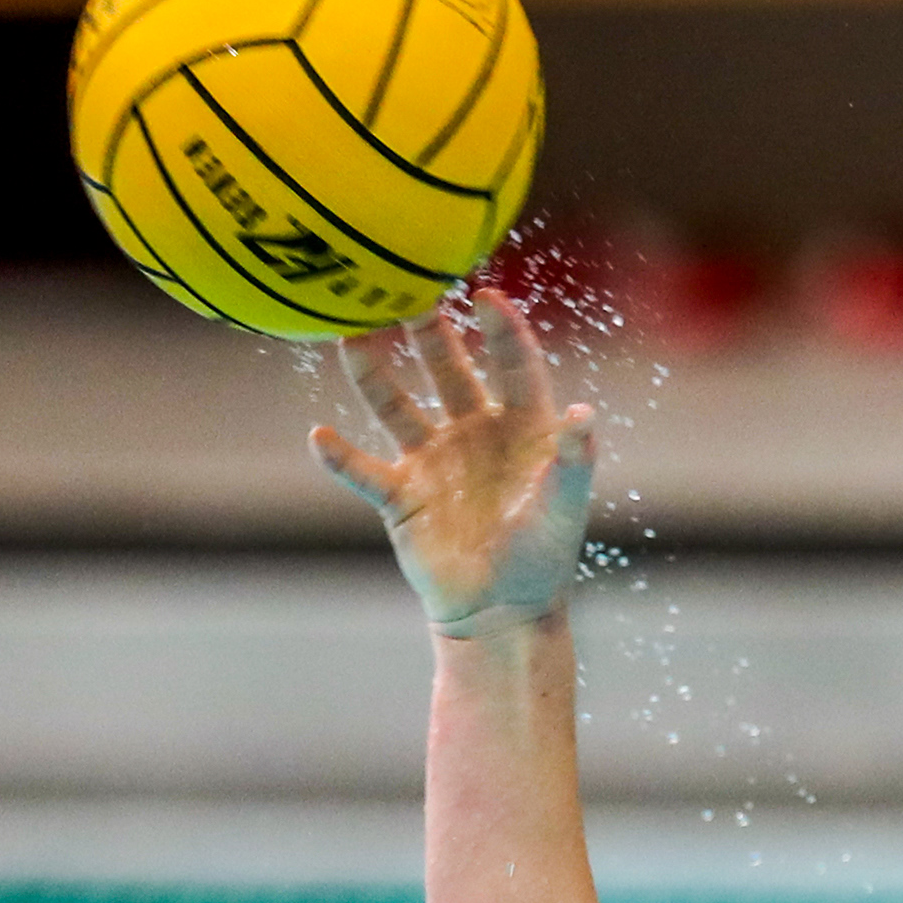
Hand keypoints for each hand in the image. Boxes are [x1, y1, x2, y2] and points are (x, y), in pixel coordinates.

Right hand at [311, 291, 597, 639]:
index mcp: (521, 425)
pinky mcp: (402, 497)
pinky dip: (341, 457)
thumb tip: (583, 414)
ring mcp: (433, 460)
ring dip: (374, 373)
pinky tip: (319, 435)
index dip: (501, 329)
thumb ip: (573, 460)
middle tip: (407, 290)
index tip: (484, 294)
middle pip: (447, 369)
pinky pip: (365, 470)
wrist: (501, 612)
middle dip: (428, 331)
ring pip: (397, 406)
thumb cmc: (542, 558)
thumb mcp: (564, 507)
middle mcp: (473, 430)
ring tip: (350, 335)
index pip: (512, 364)